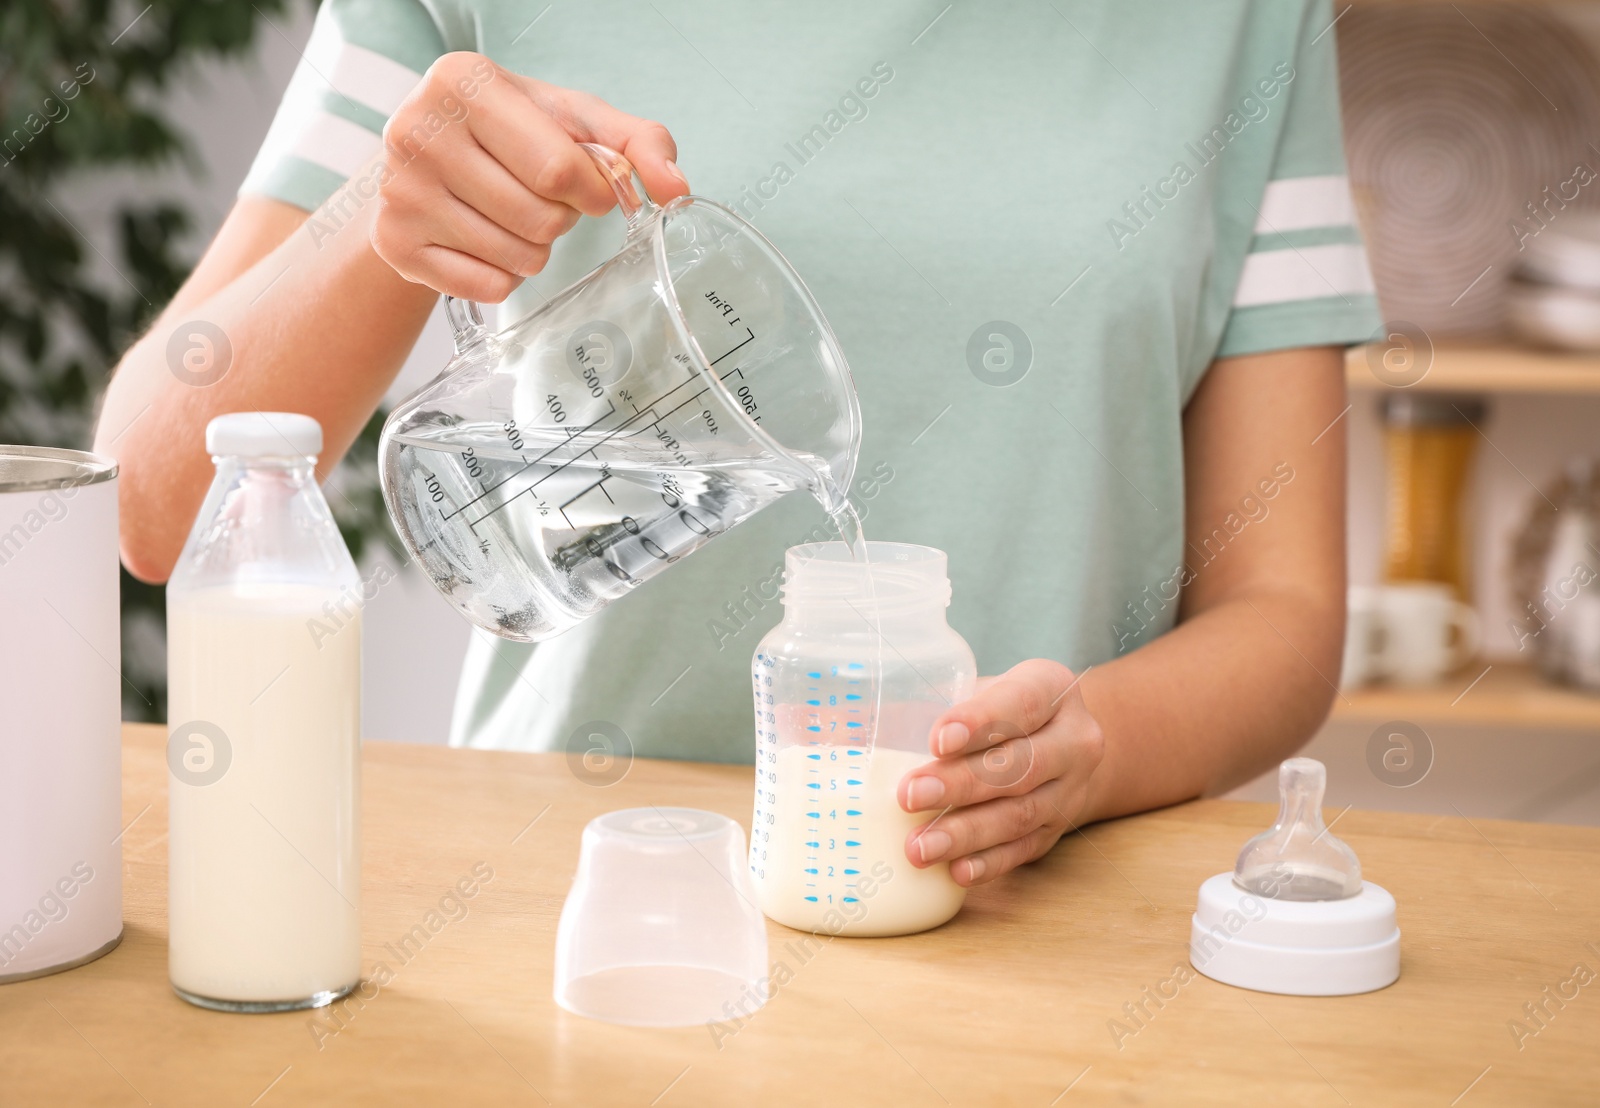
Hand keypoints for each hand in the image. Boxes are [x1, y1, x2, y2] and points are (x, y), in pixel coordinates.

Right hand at [370, 52, 688, 301]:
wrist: (427, 160)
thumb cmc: (512, 134)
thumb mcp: (574, 120)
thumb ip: (637, 143)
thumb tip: (676, 189)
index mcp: (463, 82)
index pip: (557, 168)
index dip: (592, 190)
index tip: (589, 187)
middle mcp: (418, 131)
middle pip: (540, 218)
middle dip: (561, 219)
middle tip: (540, 198)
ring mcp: (400, 191)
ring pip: (517, 257)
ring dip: (536, 248)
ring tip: (513, 216)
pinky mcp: (394, 243)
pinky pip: (488, 287)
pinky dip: (504, 275)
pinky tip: (486, 241)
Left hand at [896, 659, 1104, 886]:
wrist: (1062, 743)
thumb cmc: (996, 710)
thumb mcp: (974, 687)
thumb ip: (918, 701)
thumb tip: (836, 720)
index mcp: (1050, 687)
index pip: (1019, 702)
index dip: (979, 722)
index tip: (937, 740)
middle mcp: (1072, 739)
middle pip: (1019, 765)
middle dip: (961, 784)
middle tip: (909, 796)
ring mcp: (1070, 790)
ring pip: (1021, 814)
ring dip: (967, 833)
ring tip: (919, 847)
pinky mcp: (1057, 831)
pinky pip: (1024, 851)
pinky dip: (989, 863)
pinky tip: (956, 872)